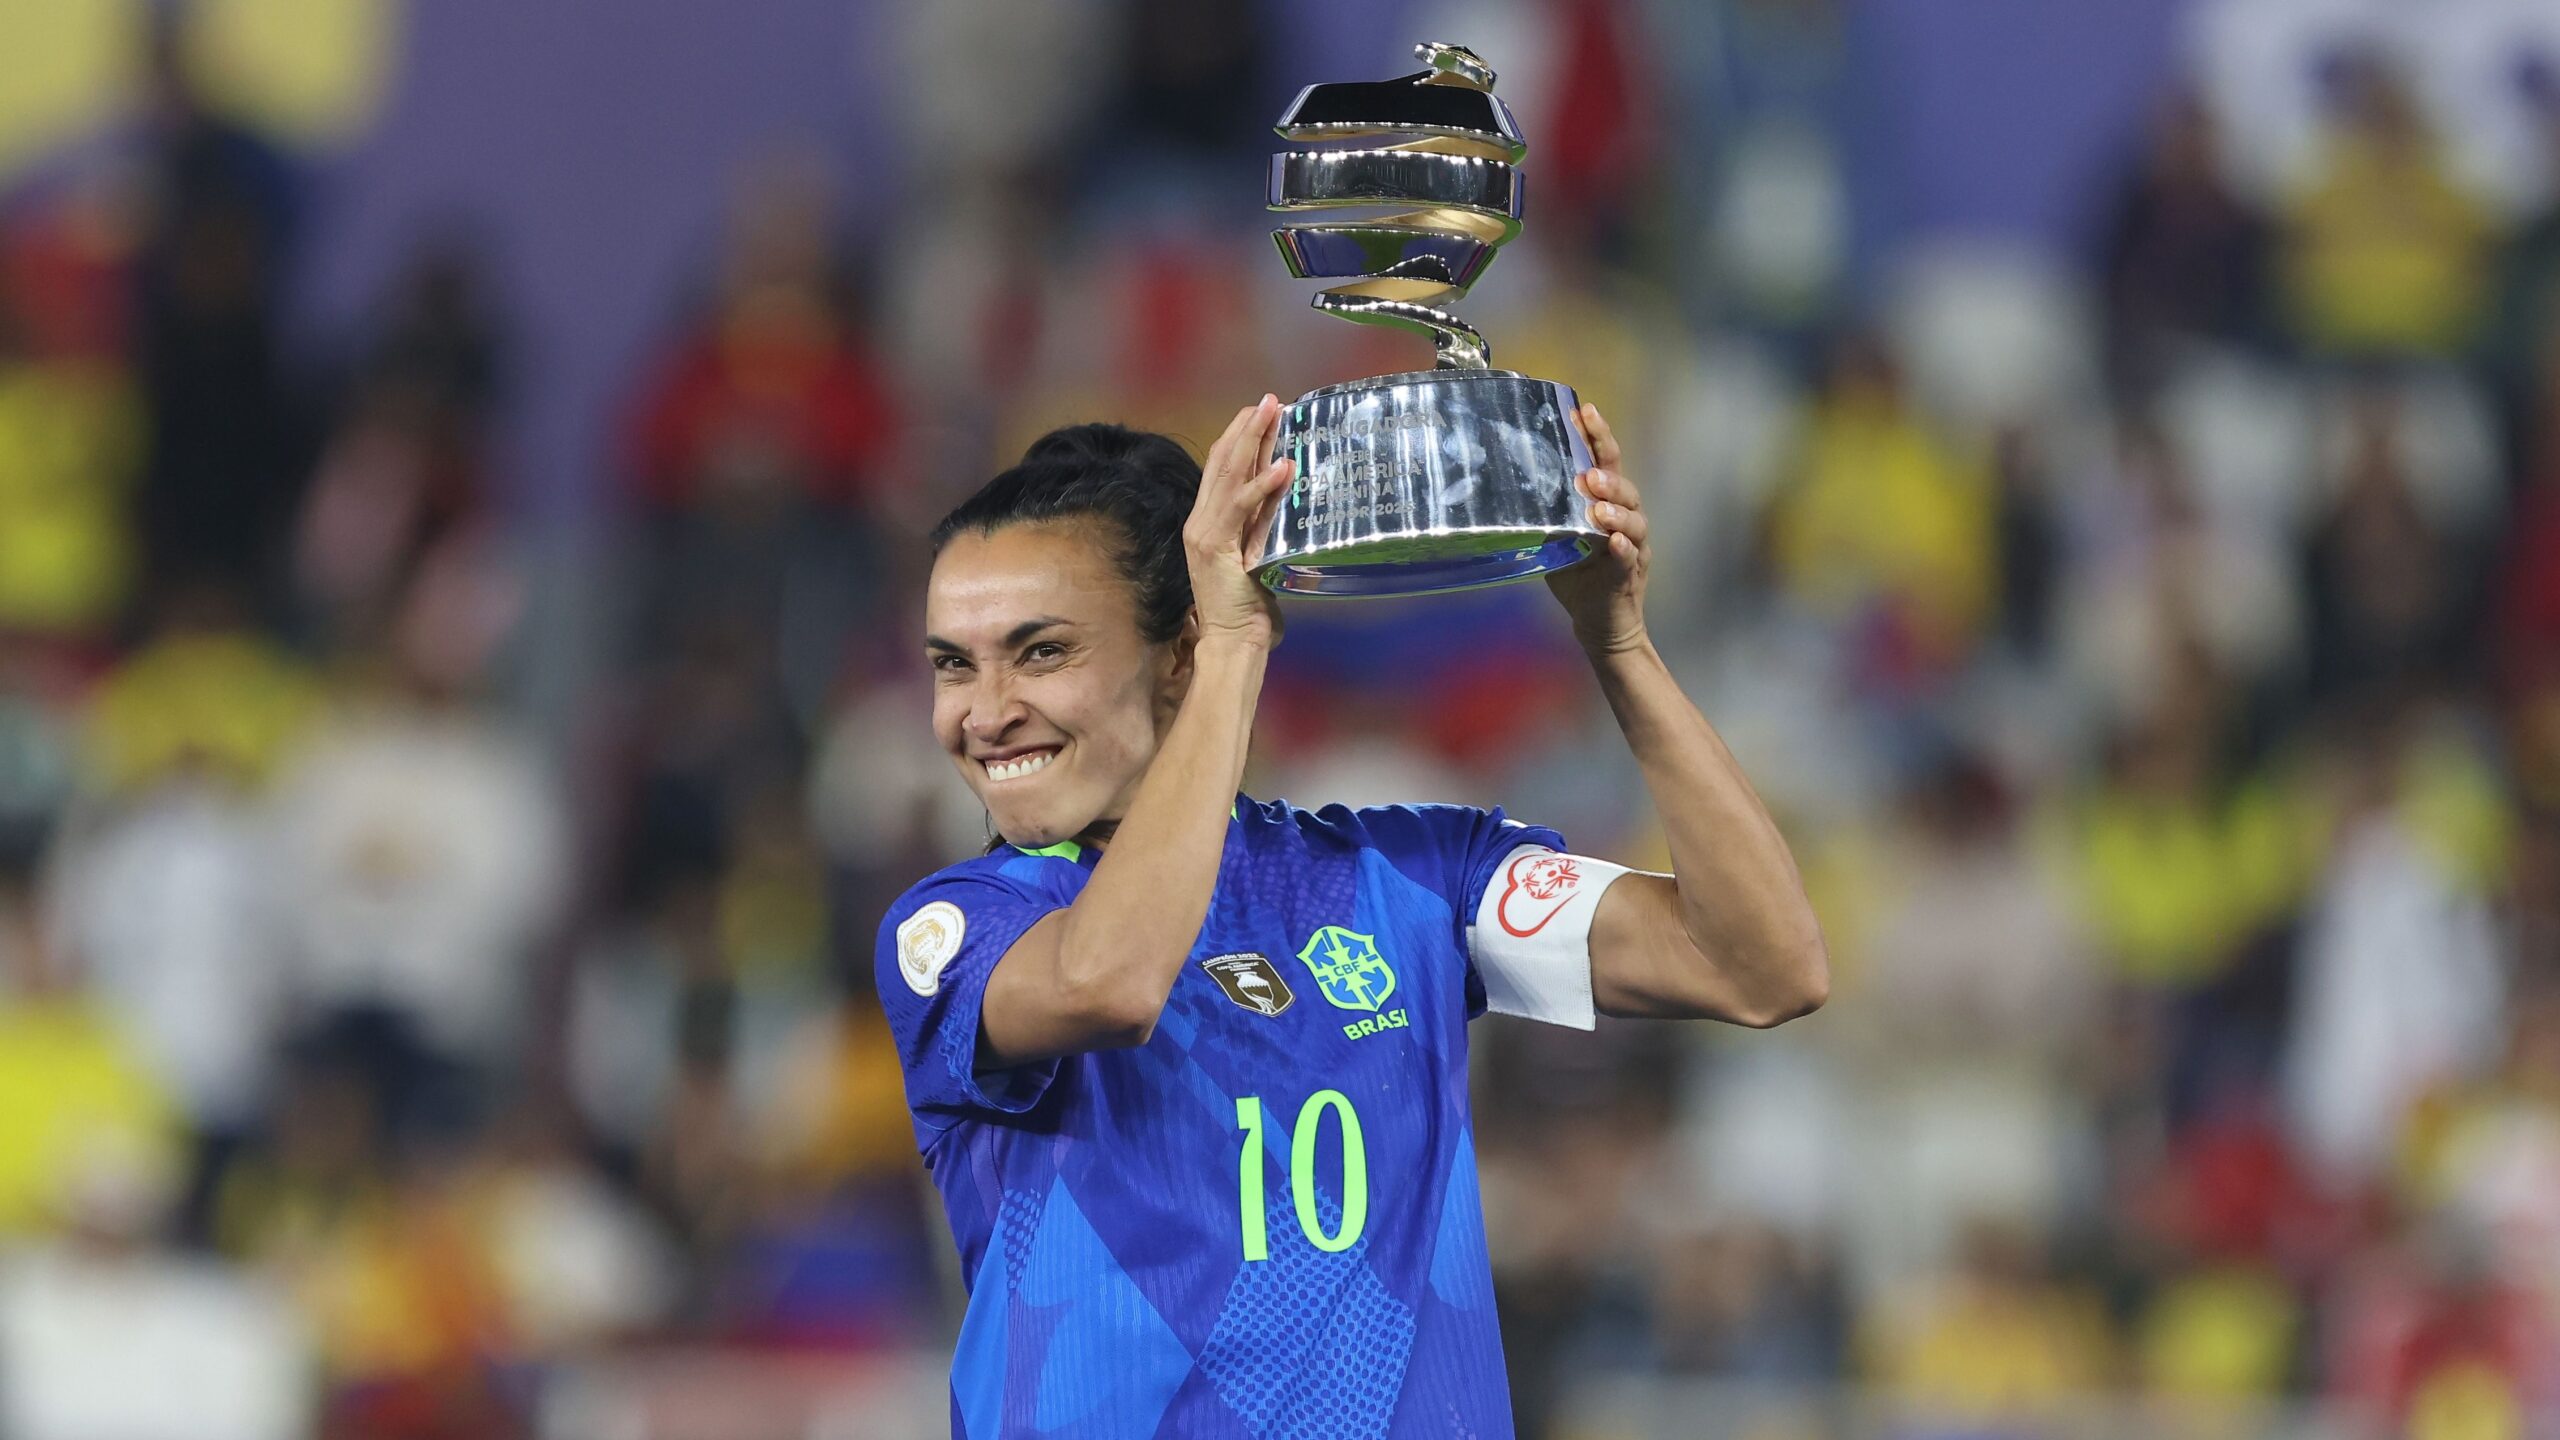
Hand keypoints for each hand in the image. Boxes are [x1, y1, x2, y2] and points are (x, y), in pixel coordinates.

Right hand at [1184, 395, 1293, 649]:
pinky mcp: (1215, 547)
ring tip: (1274, 413)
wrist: (1233, 640)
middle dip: (1247, 427)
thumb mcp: (1261, 553)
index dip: (1241, 437)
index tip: (1263, 413)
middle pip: (1222, 461)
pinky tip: (1283, 466)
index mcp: (1208, 521)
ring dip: (1253, 441)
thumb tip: (1289, 490)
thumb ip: (1266, 524)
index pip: (1222, 468)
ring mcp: (1204, 532)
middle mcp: (1200, 521)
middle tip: (1270, 399)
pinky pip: (1241, 508)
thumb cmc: (1248, 606)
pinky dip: (1262, 486)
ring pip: (1228, 475)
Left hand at [1546, 402, 1649, 654]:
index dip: (1598, 437)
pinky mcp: (1629, 575)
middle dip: (1609, 477)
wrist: (1599, 622)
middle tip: (1589, 474)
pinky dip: (1622, 549)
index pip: (1607, 462)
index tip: (1584, 411)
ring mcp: (1632, 547)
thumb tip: (1507, 481)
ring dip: (1616, 512)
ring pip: (1633, 521)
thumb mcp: (1555, 537)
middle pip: (1626, 488)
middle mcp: (1625, 520)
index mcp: (1607, 504)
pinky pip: (1629, 558)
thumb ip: (1545, 511)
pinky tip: (1612, 541)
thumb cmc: (1577, 575)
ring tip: (1598, 507)